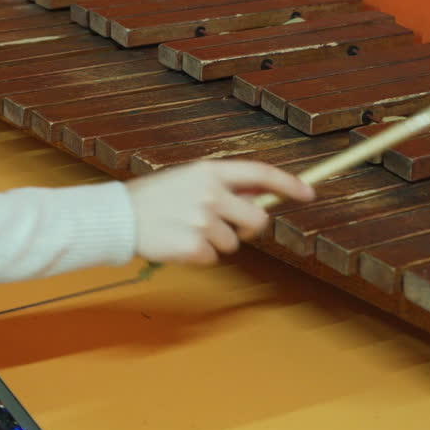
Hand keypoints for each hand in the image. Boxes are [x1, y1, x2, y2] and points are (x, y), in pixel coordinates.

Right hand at [125, 160, 314, 264]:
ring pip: (233, 243)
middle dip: (249, 228)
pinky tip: (178, 242)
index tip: (309, 193)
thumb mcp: (191, 179)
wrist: (119, 217)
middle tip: (226, 225)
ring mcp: (202, 222)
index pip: (260, 173)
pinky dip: (199, 255)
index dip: (289, 184)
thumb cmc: (157, 197)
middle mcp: (209, 194)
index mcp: (209, 171)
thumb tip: (265, 192)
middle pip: (257, 220)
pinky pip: (213, 258)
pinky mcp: (193, 247)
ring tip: (186, 229)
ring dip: (215, 242)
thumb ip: (226, 184)